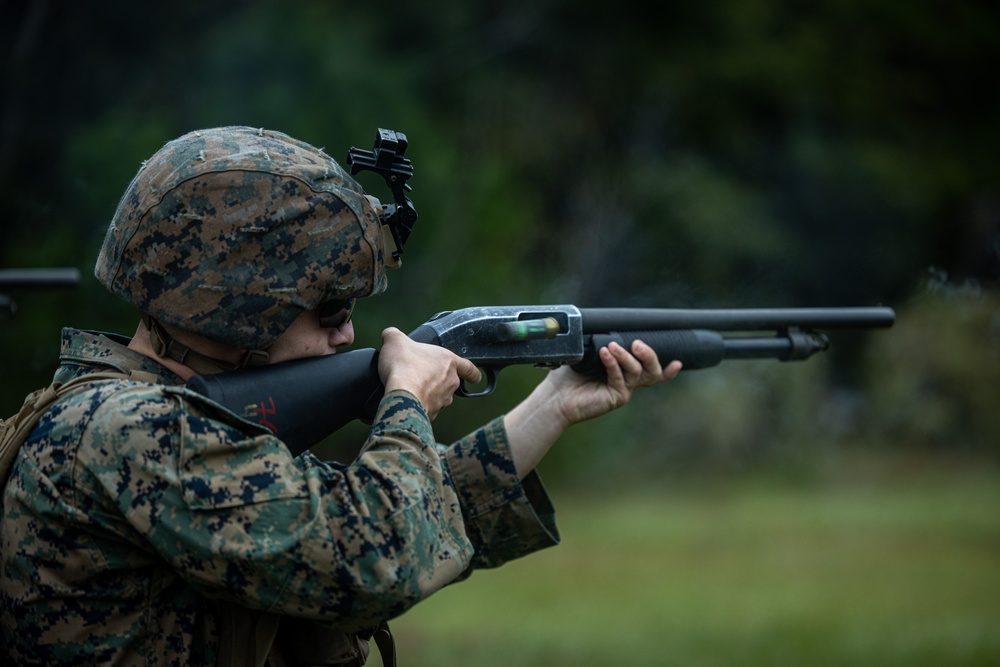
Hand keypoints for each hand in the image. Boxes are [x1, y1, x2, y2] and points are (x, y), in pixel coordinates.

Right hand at [377, 327, 481, 419]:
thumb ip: (393, 334)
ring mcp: (443, 400)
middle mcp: (450, 382)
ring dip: (427, 393)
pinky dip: (418, 405)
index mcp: (448, 361)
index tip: (476, 378)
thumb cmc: (404, 366)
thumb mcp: (394, 341)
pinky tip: (406, 400)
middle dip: (437, 380)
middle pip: (449, 382)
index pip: (468, 367)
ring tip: (410, 388)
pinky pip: (426, 409)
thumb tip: (389, 334)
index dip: (472, 373)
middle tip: (420, 376)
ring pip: (438, 397)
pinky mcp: (432, 414)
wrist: (401, 395)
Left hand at [503, 339, 680, 477]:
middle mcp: (627, 382)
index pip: (649, 369)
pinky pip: (620, 378)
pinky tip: (605, 354)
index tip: (678, 362)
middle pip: (652, 371)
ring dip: (626, 356)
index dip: (667, 369)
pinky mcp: (615, 397)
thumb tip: (610, 330)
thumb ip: (602, 343)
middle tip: (637, 344)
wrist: (555, 396)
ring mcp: (623, 390)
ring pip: (637, 372)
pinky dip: (613, 363)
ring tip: (612, 346)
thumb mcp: (587, 354)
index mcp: (624, 372)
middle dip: (650, 355)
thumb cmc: (569, 375)